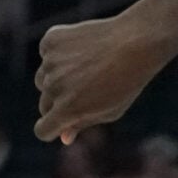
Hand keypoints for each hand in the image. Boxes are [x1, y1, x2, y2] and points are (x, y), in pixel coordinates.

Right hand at [33, 12, 173, 144]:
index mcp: (68, 110)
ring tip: (83, 70)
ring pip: (42, 79)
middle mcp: (54, 87)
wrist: (135, 43)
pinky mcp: (50, 40)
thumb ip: (82, 124)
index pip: (42, 130)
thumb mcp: (108, 112)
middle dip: (57, 104)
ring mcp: (50, 62)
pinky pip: (46, 53)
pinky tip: (80, 50)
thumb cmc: (126, 82)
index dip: (50, 129)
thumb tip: (64, 137)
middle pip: (44, 104)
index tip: (59, 125)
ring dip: (55, 79)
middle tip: (83, 92)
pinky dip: (57, 54)